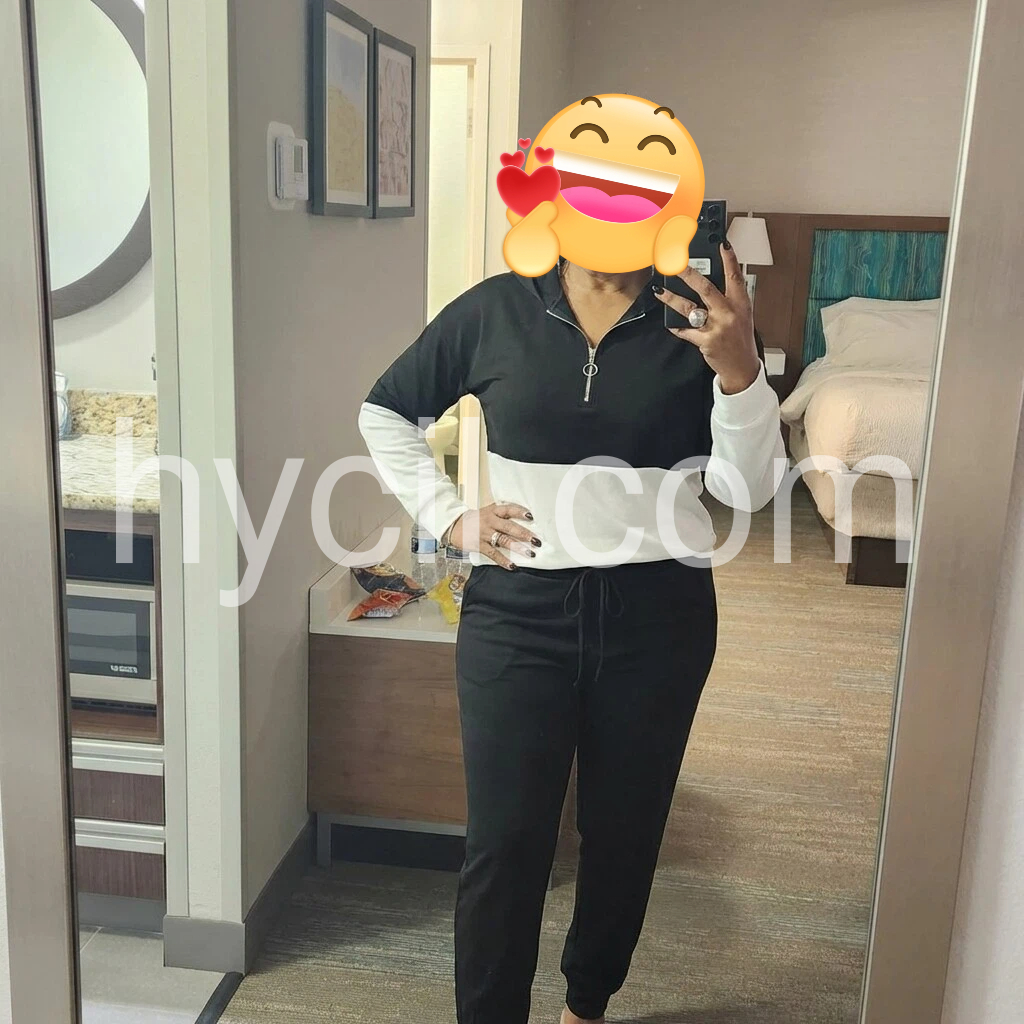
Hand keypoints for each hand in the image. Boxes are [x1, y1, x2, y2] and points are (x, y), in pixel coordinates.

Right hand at [447, 502, 540, 570]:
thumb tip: (524, 521)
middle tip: (537, 540)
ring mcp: (484, 534)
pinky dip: (503, 560)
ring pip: (503, 540)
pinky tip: (512, 566)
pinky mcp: (479, 545)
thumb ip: (502, 514)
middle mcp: (490, 521)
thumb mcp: (487, 512)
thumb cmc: (475, 520)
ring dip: (518, 547)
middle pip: (509, 526)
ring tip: (530, 553)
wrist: (453, 526)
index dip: (520, 512)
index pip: (508, 509)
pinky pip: (493, 554)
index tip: (531, 517)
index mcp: (493, 511)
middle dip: (524, 534)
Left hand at [654, 242, 760, 394]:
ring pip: (690, 308)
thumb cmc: (740, 339)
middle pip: (706, 288)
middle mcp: (729, 313)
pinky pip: (685, 330)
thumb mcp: (742, 316)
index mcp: (741, 304)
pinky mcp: (706, 341)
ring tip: (660, 290)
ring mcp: (717, 327)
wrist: (742, 368)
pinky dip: (676, 326)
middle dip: (688, 274)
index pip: (735, 276)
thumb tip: (710, 281)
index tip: (721, 243)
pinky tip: (668, 321)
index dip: (729, 259)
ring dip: (672, 298)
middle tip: (675, 263)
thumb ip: (729, 299)